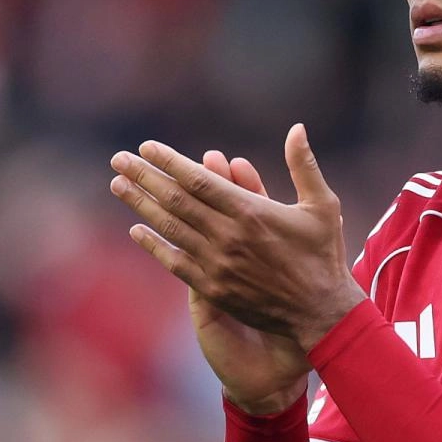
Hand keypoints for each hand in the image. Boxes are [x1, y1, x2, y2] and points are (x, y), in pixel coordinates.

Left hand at [109, 124, 365, 368]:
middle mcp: (228, 236)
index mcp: (251, 211)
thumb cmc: (323, 255)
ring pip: (169, 228)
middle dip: (144, 176)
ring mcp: (217, 264)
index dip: (169, 161)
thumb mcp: (323, 204)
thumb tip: (296, 128)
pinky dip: (154, 245)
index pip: (198, 179)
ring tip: (118, 185)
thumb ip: (304, 165)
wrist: (320, 313)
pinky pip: (174, 262)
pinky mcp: (212, 289)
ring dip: (140, 205)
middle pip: (175, 199)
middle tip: (119, 159)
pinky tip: (137, 230)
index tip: (147, 146)